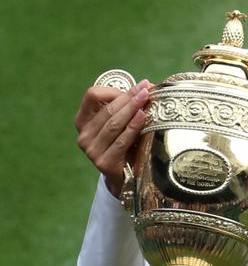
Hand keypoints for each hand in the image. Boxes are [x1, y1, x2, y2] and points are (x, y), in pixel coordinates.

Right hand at [75, 79, 151, 197]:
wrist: (125, 179)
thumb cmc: (125, 147)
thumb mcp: (121, 125)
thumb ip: (126, 108)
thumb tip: (146, 86)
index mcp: (83, 121)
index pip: (92, 96)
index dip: (113, 90)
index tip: (134, 88)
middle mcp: (83, 135)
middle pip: (107, 109)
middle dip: (129, 97)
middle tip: (145, 89)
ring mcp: (91, 150)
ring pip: (113, 123)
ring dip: (132, 109)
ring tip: (146, 99)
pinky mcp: (104, 162)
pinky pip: (121, 140)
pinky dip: (133, 126)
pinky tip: (143, 117)